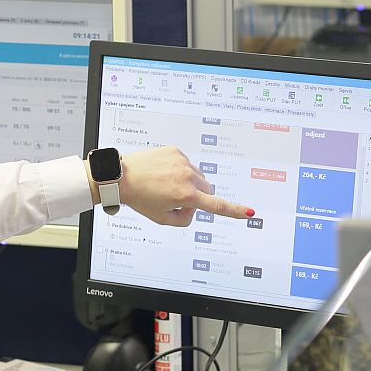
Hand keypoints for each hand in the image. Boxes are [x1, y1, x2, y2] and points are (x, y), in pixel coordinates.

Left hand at [114, 146, 253, 226]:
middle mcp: (187, 177)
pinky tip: (163, 173)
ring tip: (166, 185)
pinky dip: (179, 170)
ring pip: (198, 176)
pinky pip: (187, 164)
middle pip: (208, 190)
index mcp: (185, 195)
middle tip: (177, 200)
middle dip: (198, 196)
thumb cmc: (139, 197)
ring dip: (189, 183)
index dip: (235, 211)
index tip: (249, 212)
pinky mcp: (175, 151)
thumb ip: (184, 219)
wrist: (120, 176)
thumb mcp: (161, 218)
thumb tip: (193, 209)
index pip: (216, 206)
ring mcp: (182, 162)